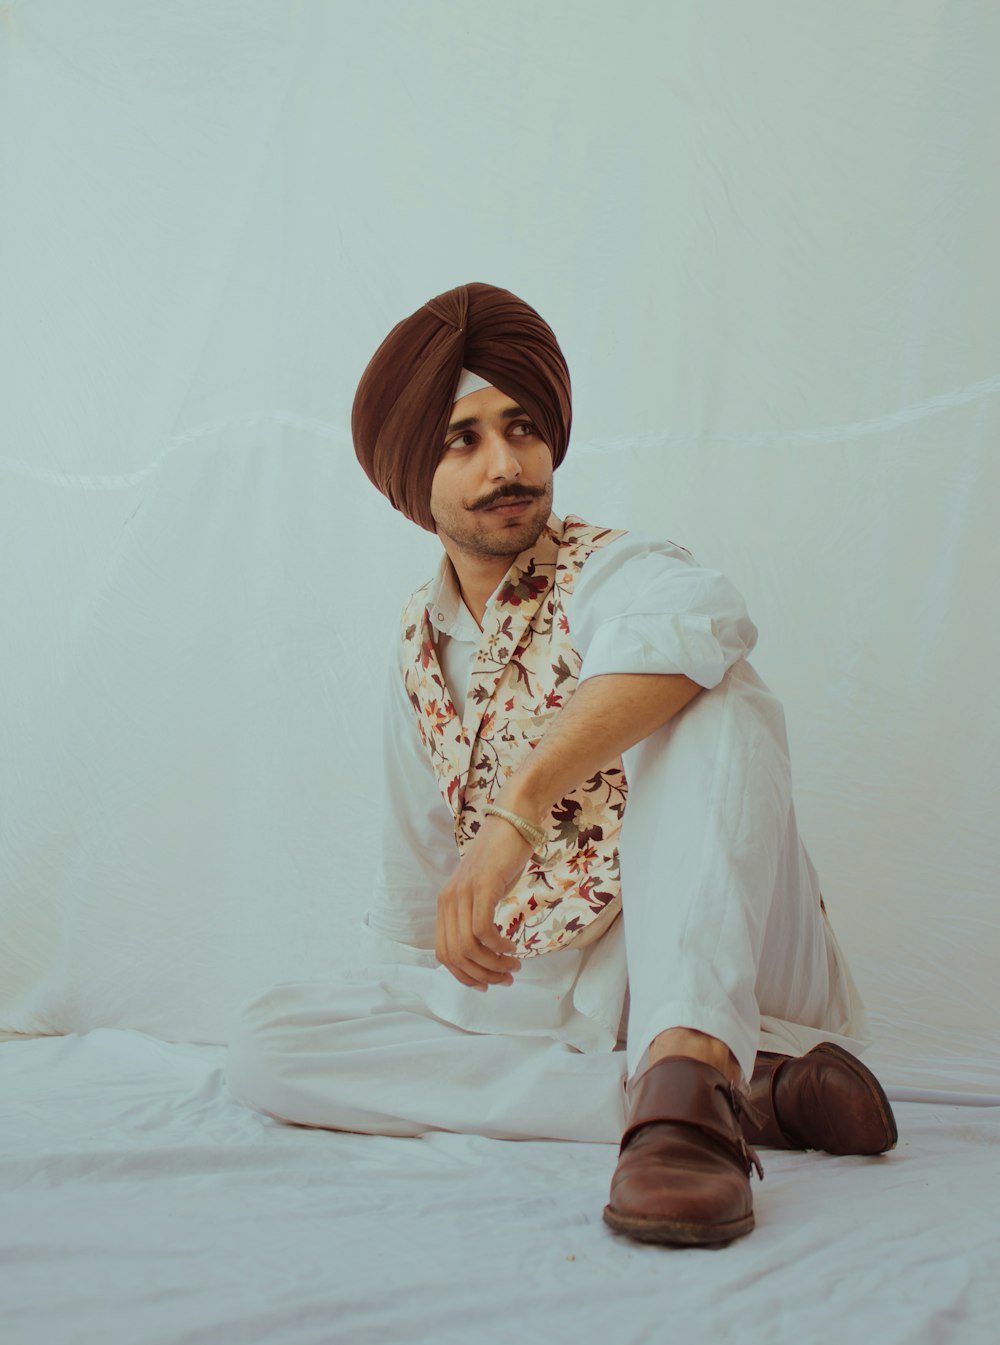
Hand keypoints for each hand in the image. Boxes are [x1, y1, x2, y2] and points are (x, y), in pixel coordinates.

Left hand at [435, 814, 527, 989]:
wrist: (513, 820)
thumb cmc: (503, 857)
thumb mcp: (485, 890)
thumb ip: (479, 914)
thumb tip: (487, 950)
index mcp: (446, 903)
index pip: (443, 953)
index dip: (463, 975)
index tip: (488, 983)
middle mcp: (448, 900)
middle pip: (455, 955)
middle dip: (482, 974)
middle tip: (506, 978)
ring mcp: (463, 893)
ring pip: (468, 947)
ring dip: (494, 964)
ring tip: (514, 966)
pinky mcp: (482, 887)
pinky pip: (482, 930)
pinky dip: (498, 946)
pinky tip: (513, 947)